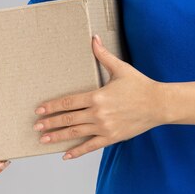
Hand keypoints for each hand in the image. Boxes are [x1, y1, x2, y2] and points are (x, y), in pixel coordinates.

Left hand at [33, 34, 165, 159]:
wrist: (158, 104)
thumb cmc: (140, 85)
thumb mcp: (121, 68)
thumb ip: (103, 55)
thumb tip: (93, 38)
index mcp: (98, 96)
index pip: (69, 102)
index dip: (52, 106)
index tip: (40, 110)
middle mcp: (98, 113)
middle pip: (68, 119)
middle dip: (50, 123)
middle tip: (36, 127)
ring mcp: (105, 127)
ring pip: (76, 133)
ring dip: (58, 137)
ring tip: (44, 139)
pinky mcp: (112, 137)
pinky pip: (91, 146)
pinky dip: (77, 151)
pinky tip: (65, 155)